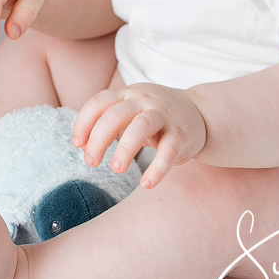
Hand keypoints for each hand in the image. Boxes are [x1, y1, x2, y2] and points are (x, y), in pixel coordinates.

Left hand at [71, 83, 207, 189]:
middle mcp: (144, 100)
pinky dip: (157, 169)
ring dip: (125, 149)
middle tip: (91, 162)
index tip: (78, 144)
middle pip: (116, 115)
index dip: (84, 122)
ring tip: (117, 170)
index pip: (99, 102)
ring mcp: (164, 115)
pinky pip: (168, 151)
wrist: (200, 113)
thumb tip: (83, 146)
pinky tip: (147, 184)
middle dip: (99, 140)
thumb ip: (107, 124)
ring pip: (140, 127)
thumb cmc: (155, 117)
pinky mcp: (181, 134)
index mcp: (128, 93)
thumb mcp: (130, 112)